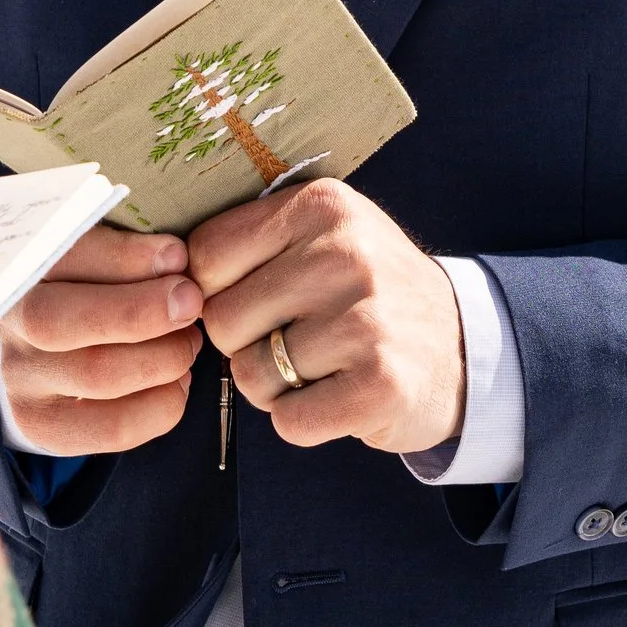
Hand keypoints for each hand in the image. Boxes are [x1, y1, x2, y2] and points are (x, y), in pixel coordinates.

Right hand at [0, 223, 205, 455]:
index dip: (122, 258)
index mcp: (19, 262)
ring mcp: (19, 377)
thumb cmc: (89, 282)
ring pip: (95, 376)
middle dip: (140, 313)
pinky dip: (161, 404)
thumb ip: (128, 248)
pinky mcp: (41, 424)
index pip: (56, 258)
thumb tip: (174, 261)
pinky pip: (111, 426)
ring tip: (189, 341)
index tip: (177, 257)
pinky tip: (177, 381)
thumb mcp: (100, 251)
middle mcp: (8, 322)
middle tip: (191, 302)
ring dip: (162, 357)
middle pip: (59, 323)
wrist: (46, 345)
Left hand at [190, 180, 464, 456]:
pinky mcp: (381, 384)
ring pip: (250, 374)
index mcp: (321, 205)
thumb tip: (161, 268)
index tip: (251, 299)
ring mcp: (366, 320)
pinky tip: (338, 396)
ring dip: (274, 386)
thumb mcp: (324, 236)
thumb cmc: (368, 293)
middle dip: (243, 343)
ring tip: (322, 366)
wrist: (465, 348)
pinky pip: (288, 420)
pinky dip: (303, 421)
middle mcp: (345, 254)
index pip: (205, 255)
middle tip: (293, 339)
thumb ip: (251, 238)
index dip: (212, 292)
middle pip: (220, 320)